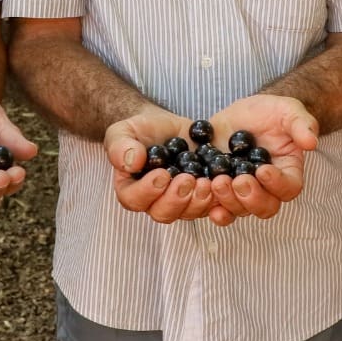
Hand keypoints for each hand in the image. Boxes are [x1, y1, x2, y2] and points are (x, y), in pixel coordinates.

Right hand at [106, 108, 215, 223]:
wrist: (166, 127)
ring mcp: (180, 201)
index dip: (147, 191)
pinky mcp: (200, 195)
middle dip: (176, 199)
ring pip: (188, 213)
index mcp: (131, 189)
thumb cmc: (140, 130)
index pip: (134, 200)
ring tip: (205, 182)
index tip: (162, 174)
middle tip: (187, 179)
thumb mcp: (123, 132)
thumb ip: (120, 146)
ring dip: (198, 201)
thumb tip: (132, 162)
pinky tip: (221, 183)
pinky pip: (210, 205)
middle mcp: (155, 201)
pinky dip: (217, 198)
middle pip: (163, 213)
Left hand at [201, 93, 319, 226]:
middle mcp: (266, 189)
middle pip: (264, 207)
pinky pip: (216, 206)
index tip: (263, 170)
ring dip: (228, 200)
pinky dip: (208, 206)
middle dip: (251, 197)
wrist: (243, 114)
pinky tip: (201, 196)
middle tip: (238, 180)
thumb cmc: (271, 112)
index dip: (277, 184)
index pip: (289, 189)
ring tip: (217, 182)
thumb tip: (311, 142)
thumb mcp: (288, 110)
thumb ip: (301, 124)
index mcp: (287, 174)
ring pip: (239, 210)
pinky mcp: (220, 189)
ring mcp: (241, 192)